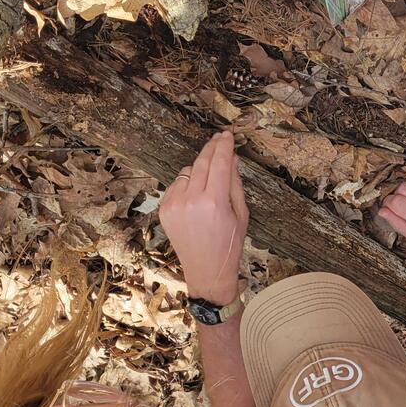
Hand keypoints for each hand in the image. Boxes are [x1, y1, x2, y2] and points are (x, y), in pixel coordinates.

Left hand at [160, 132, 249, 304]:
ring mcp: (175, 205)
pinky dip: (187, 182)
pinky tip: (196, 191)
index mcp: (215, 202)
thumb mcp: (240, 214)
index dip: (224, 146)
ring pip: (188, 171)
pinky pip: (176, 184)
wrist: (207, 270)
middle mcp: (192, 201)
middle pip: (202, 162)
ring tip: (211, 173)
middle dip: (212, 148)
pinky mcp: (165, 210)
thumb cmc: (228, 244)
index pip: (220, 163)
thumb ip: (235, 184)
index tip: (228, 136)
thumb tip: (231, 159)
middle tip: (219, 139)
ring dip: (200, 167)